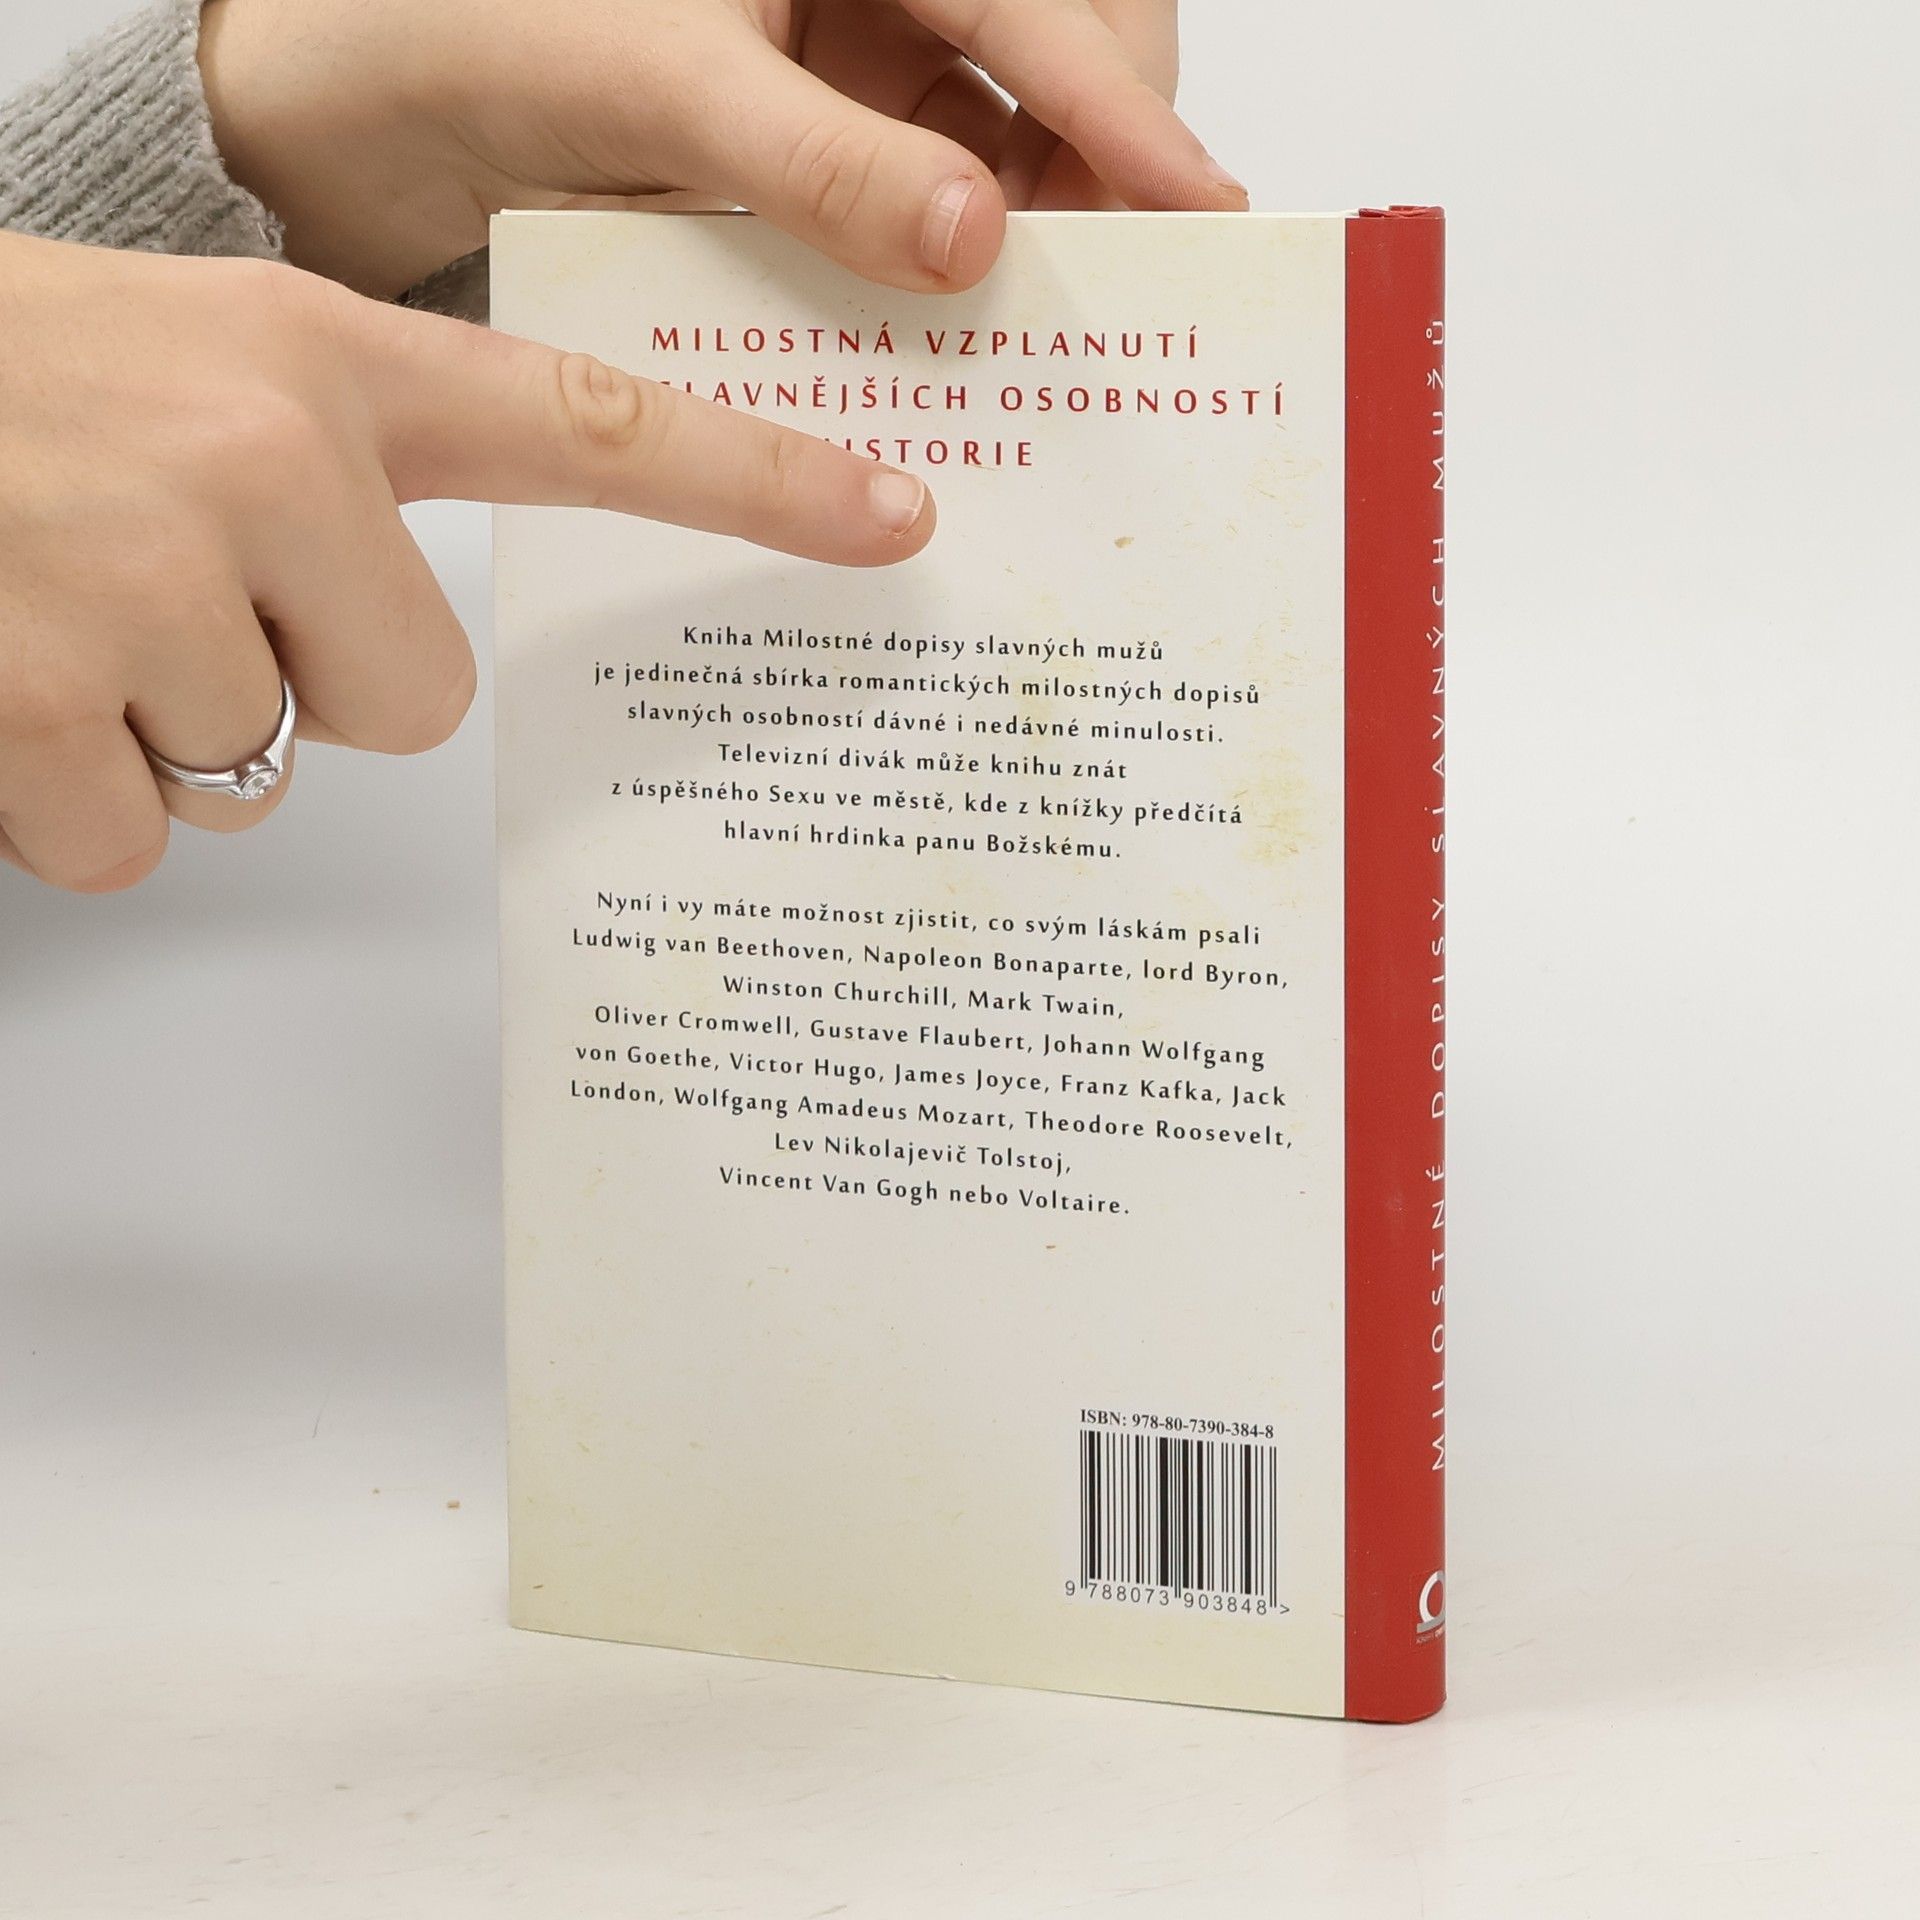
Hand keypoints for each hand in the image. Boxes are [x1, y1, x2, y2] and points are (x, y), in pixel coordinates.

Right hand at [0, 232, 932, 891]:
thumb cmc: (1, 379)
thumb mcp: (191, 362)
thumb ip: (337, 469)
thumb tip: (415, 660)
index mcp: (313, 360)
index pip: (592, 427)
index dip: (756, 484)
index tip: (895, 520)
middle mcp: (257, 458)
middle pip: (412, 697)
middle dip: (305, 681)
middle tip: (173, 594)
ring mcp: (145, 581)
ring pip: (266, 771)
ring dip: (167, 723)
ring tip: (56, 606)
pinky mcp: (41, 697)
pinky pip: (134, 837)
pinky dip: (64, 795)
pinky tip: (1, 681)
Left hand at [198, 0, 1242, 299]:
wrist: (368, 105)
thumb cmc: (490, 27)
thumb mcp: (663, 83)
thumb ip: (818, 159)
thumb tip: (974, 239)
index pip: (1033, 1)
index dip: (1124, 110)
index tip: (1199, 214)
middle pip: (1053, 75)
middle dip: (1101, 183)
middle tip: (1127, 301)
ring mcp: (853, 87)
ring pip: (1001, 161)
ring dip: (1036, 253)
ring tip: (1062, 352)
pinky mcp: (819, 171)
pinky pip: (921, 226)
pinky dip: (948, 292)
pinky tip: (963, 356)